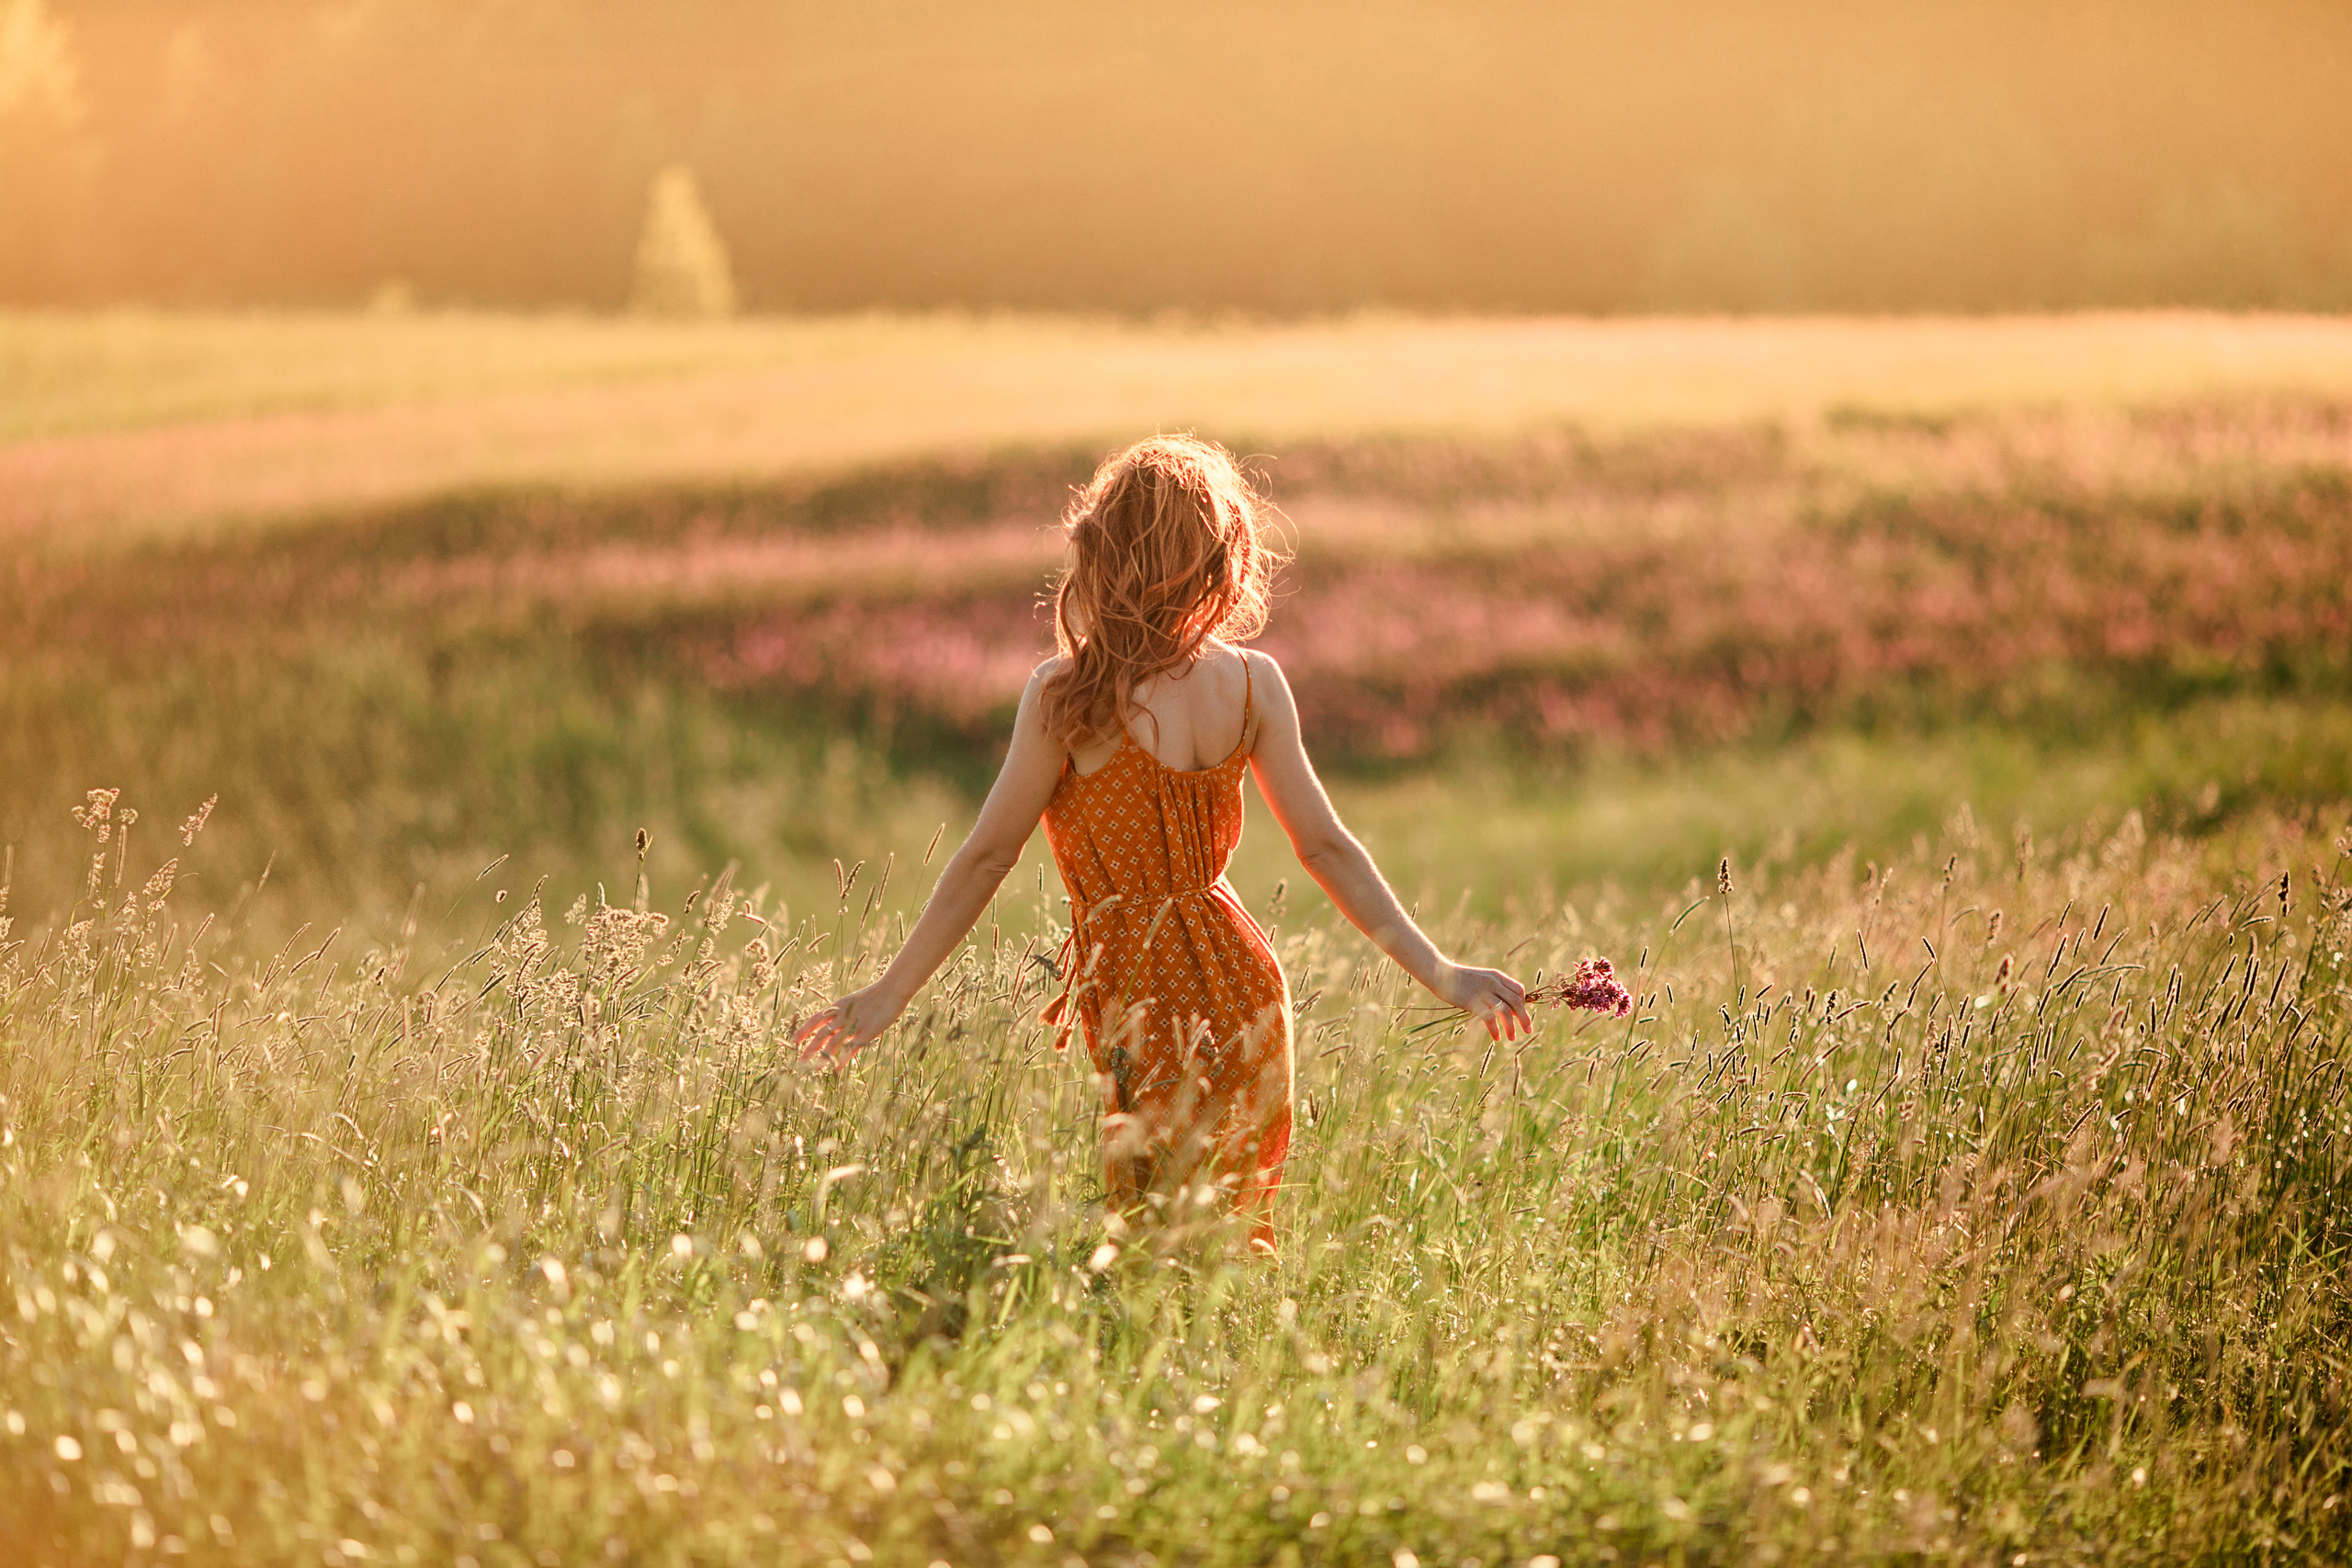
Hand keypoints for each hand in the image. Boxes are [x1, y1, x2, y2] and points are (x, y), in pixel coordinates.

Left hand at [791, 981, 907, 1062]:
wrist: (891, 990)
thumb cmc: (875, 995)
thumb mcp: (854, 1001)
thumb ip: (843, 1012)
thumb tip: (833, 1022)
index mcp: (838, 1006)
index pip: (815, 1019)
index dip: (804, 1030)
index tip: (794, 1041)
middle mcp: (843, 1016)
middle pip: (822, 1033)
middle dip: (810, 1047)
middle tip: (801, 1060)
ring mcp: (854, 1024)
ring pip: (834, 1042)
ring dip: (824, 1056)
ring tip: (816, 1068)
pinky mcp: (867, 1032)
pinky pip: (851, 1047)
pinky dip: (843, 1058)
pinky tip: (836, 1068)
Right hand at [1435, 962, 1531, 1040]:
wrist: (1440, 973)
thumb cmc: (1459, 978)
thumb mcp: (1481, 978)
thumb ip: (1494, 988)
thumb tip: (1505, 1006)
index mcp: (1496, 976)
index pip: (1519, 989)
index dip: (1523, 1003)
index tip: (1521, 1014)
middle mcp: (1493, 983)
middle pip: (1516, 1002)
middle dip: (1524, 1018)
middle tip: (1528, 1030)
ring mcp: (1483, 992)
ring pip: (1505, 1011)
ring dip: (1511, 1026)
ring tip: (1512, 1037)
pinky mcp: (1473, 1002)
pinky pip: (1489, 1018)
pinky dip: (1495, 1029)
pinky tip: (1496, 1037)